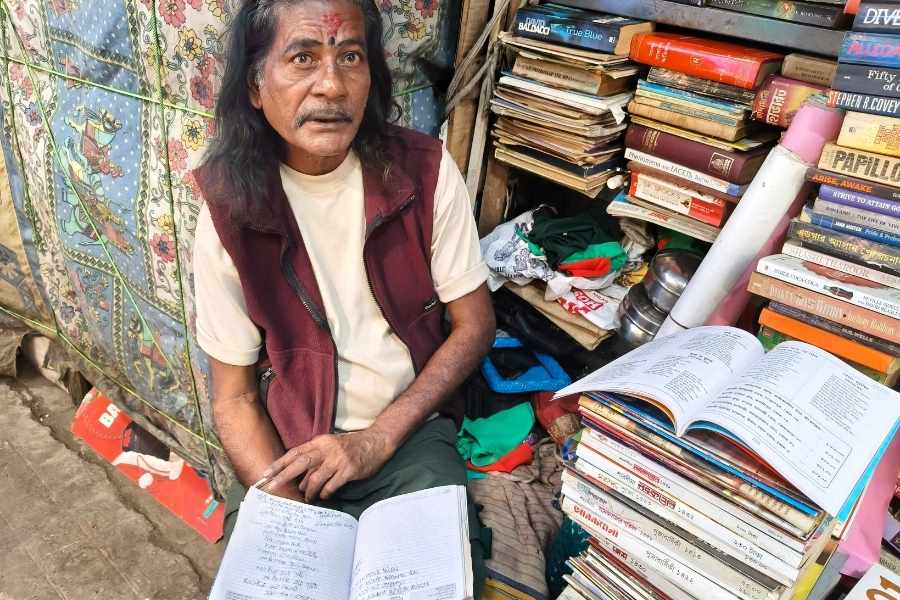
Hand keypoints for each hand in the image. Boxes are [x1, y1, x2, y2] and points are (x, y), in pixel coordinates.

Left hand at [261, 428, 395, 502]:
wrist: (377, 442)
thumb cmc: (351, 446)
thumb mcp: (331, 446)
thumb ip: (315, 458)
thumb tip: (298, 479)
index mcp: (320, 442)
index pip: (295, 452)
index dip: (280, 463)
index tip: (265, 474)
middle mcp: (327, 449)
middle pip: (300, 463)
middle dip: (283, 476)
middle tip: (270, 487)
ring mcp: (338, 459)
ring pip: (315, 478)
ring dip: (308, 491)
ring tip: (307, 499)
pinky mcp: (349, 470)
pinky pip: (331, 486)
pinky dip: (325, 493)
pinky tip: (325, 496)